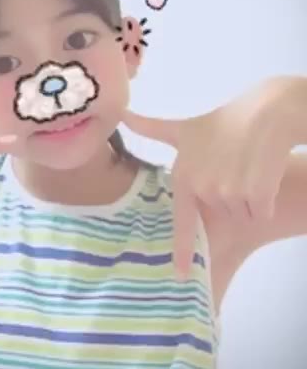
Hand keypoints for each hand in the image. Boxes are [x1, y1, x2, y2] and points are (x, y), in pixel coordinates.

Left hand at [122, 77, 300, 279]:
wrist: (265, 112)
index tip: (180, 275)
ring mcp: (228, 191)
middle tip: (233, 168)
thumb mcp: (183, 128)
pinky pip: (261, 212)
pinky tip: (262, 174)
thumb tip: (121, 114)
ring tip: (246, 168)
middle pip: (221, 215)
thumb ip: (151, 128)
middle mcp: (202, 188)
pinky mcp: (255, 193)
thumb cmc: (222, 123)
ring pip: (242, 214)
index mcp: (183, 177)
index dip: (182, 250)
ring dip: (248, 200)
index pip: (182, 221)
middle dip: (229, 200)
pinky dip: (264, 200)